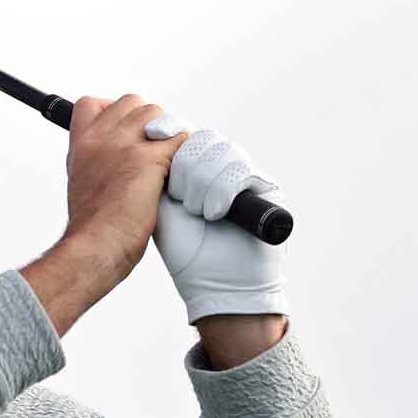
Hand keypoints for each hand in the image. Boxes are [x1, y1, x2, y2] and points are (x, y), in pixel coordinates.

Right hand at [59, 94, 189, 286]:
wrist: (97, 244)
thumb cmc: (92, 225)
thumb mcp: (81, 182)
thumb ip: (96, 161)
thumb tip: (117, 157)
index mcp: (81, 145)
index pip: (92, 104)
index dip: (114, 110)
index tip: (126, 129)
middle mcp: (99, 139)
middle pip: (133, 102)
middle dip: (148, 121)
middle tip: (154, 148)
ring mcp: (123, 146)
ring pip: (158, 114)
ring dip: (168, 134)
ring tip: (168, 161)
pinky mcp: (148, 159)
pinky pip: (179, 138)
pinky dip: (185, 152)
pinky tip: (180, 171)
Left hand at [145, 123, 289, 323]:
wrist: (217, 285)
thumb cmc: (187, 252)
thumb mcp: (162, 206)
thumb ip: (157, 172)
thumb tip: (148, 135)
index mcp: (198, 169)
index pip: (188, 134)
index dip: (172, 131)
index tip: (152, 134)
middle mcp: (224, 169)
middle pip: (204, 139)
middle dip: (186, 168)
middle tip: (182, 200)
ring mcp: (248, 177)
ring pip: (223, 152)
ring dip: (203, 184)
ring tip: (200, 213)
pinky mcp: (269, 189)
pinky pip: (243, 170)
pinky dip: (222, 191)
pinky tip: (214, 213)